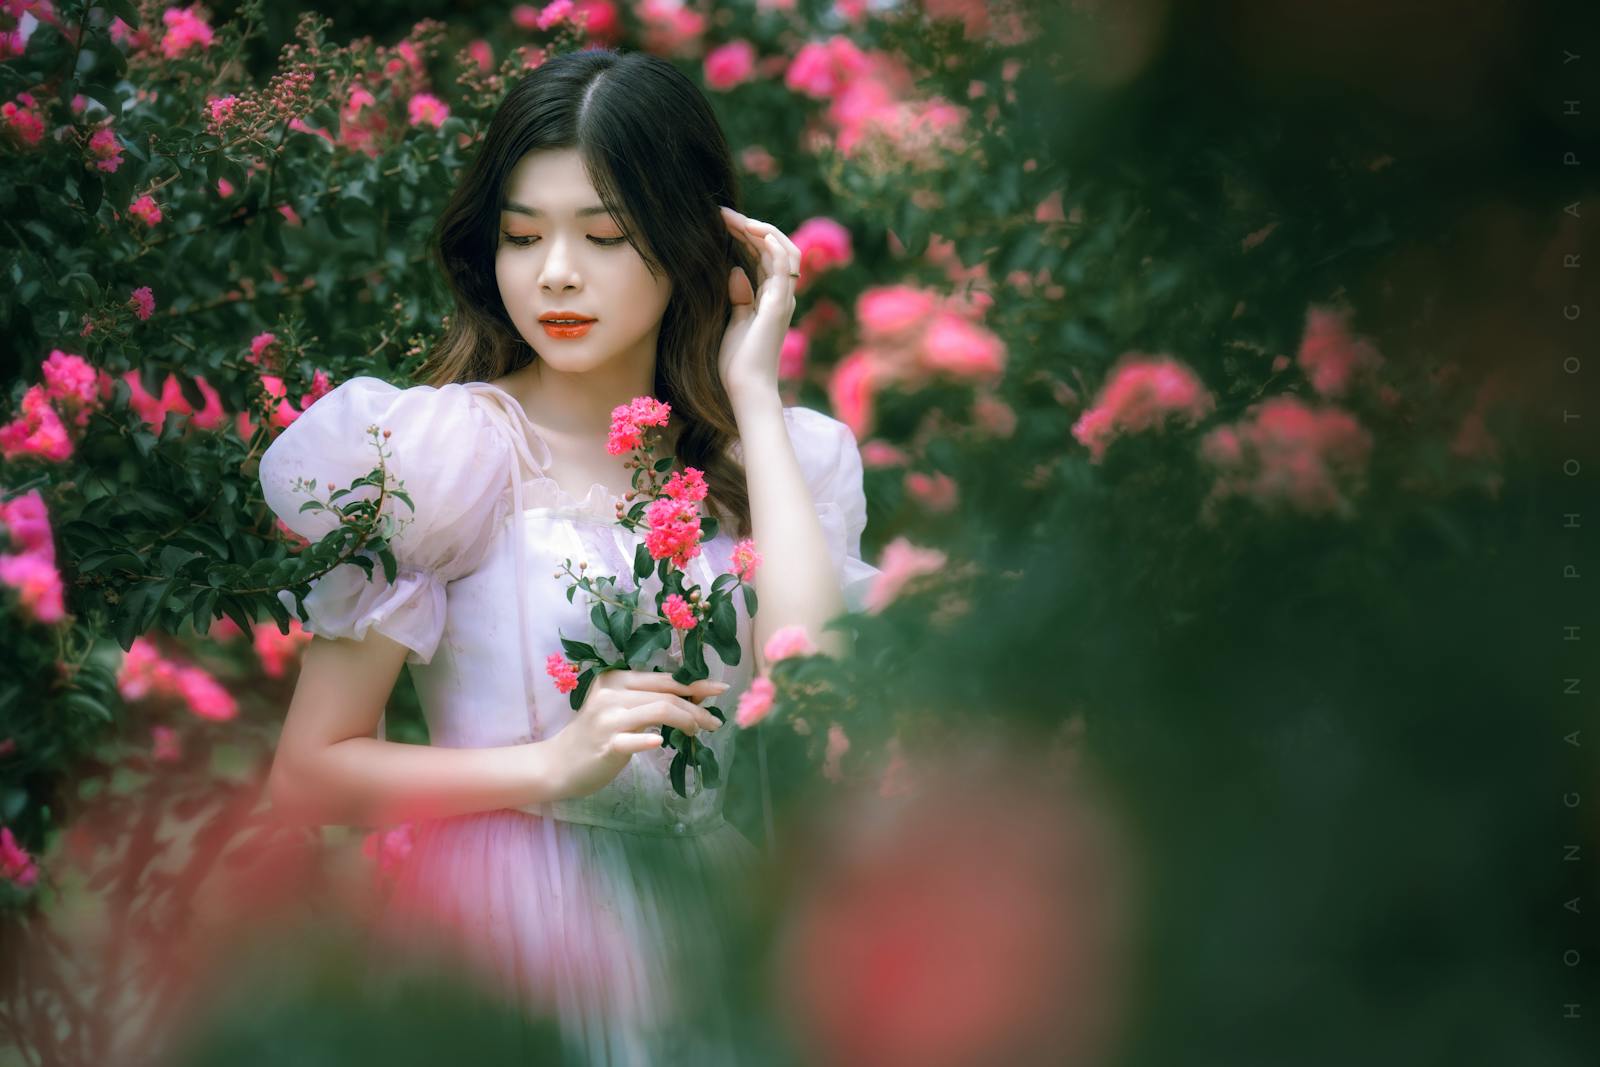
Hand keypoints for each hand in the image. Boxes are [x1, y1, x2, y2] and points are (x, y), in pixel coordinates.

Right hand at [546, 670, 727, 799]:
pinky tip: (661, 742)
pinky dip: (648, 739)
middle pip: (666, 695)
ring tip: (698, 731)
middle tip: (715, 722)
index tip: (720, 689)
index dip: (695, 683)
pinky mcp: (605, 744)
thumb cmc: (596, 735)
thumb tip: (695, 695)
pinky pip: (632, 739)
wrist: (558, 764)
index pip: (663, 679)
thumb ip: (649, 699)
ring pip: (658, 710)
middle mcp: (611, 694)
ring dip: (687, 720)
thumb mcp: (620, 709)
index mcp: (616, 679)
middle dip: (697, 707)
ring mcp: (607, 719)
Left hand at [716, 205, 800, 405]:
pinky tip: (756, 230)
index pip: (764, 256)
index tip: (719, 222)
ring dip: (762, 230)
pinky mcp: (779, 305)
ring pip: (784, 251)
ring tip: (737, 217)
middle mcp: (782, 296)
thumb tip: (734, 270)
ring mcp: (783, 299)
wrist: (747, 389)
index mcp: (771, 299)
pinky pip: (783, 267)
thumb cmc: (738, 364)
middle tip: (722, 213)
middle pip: (775, 249)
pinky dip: (773, 245)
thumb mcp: (733, 322)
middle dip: (750, 226)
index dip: (745, 235)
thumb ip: (738, 297)